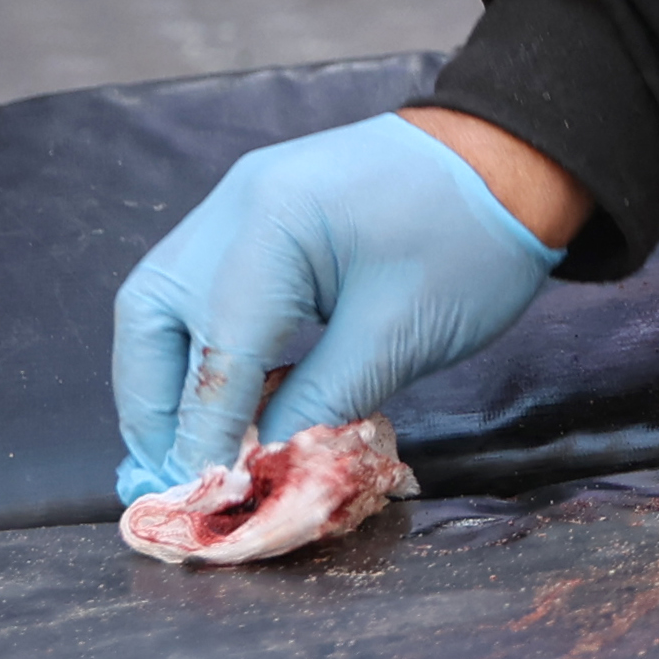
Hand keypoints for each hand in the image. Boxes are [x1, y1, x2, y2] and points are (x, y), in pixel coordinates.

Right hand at [111, 111, 567, 501]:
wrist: (510, 156)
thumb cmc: (470, 239)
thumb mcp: (399, 335)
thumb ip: (319, 405)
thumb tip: (263, 469)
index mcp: (269, 224)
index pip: (214, 353)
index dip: (205, 437)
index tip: (209, 501)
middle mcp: (235, 206)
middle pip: (149, 316)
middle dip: (154, 407)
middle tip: (175, 479)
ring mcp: (241, 204)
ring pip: (163, 302)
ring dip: (170, 381)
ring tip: (192, 452)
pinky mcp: (260, 217)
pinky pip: (203, 290)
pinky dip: (203, 351)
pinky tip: (229, 402)